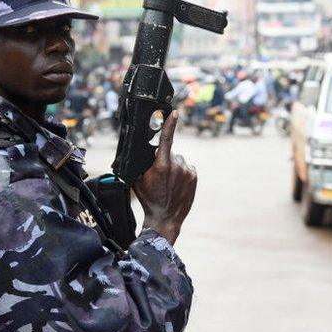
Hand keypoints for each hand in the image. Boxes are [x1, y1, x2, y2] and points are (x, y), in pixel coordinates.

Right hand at [132, 111, 196, 244]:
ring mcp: (187, 171)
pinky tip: (176, 183)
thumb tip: (142, 152)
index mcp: (161, 166)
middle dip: (164, 159)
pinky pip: (186, 167)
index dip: (170, 124)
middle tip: (159, 176)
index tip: (175, 113)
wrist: (166, 218)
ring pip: (178, 160)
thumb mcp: (138, 180)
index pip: (166, 140)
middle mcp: (177, 166)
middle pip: (169, 153)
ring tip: (168, 182)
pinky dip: (181, 172)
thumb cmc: (149, 199)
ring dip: (174, 166)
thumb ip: (141, 164)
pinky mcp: (194, 176)